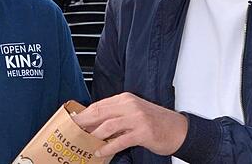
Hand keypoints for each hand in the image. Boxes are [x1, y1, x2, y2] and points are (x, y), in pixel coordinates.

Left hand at [72, 92, 187, 157]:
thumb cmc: (156, 122)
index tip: (72, 121)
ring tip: (84, 142)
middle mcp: (130, 105)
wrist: (179, 129)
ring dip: (94, 135)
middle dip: (84, 123)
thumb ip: (116, 114)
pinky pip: (120, 140)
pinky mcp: (143, 132)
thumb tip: (94, 123)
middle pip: (100, 112)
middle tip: (72, 131)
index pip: (99, 105)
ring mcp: (137, 118)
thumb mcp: (134, 112)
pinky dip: (108, 146)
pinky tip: (100, 151)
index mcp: (126, 99)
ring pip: (108, 125)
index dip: (84, 113)